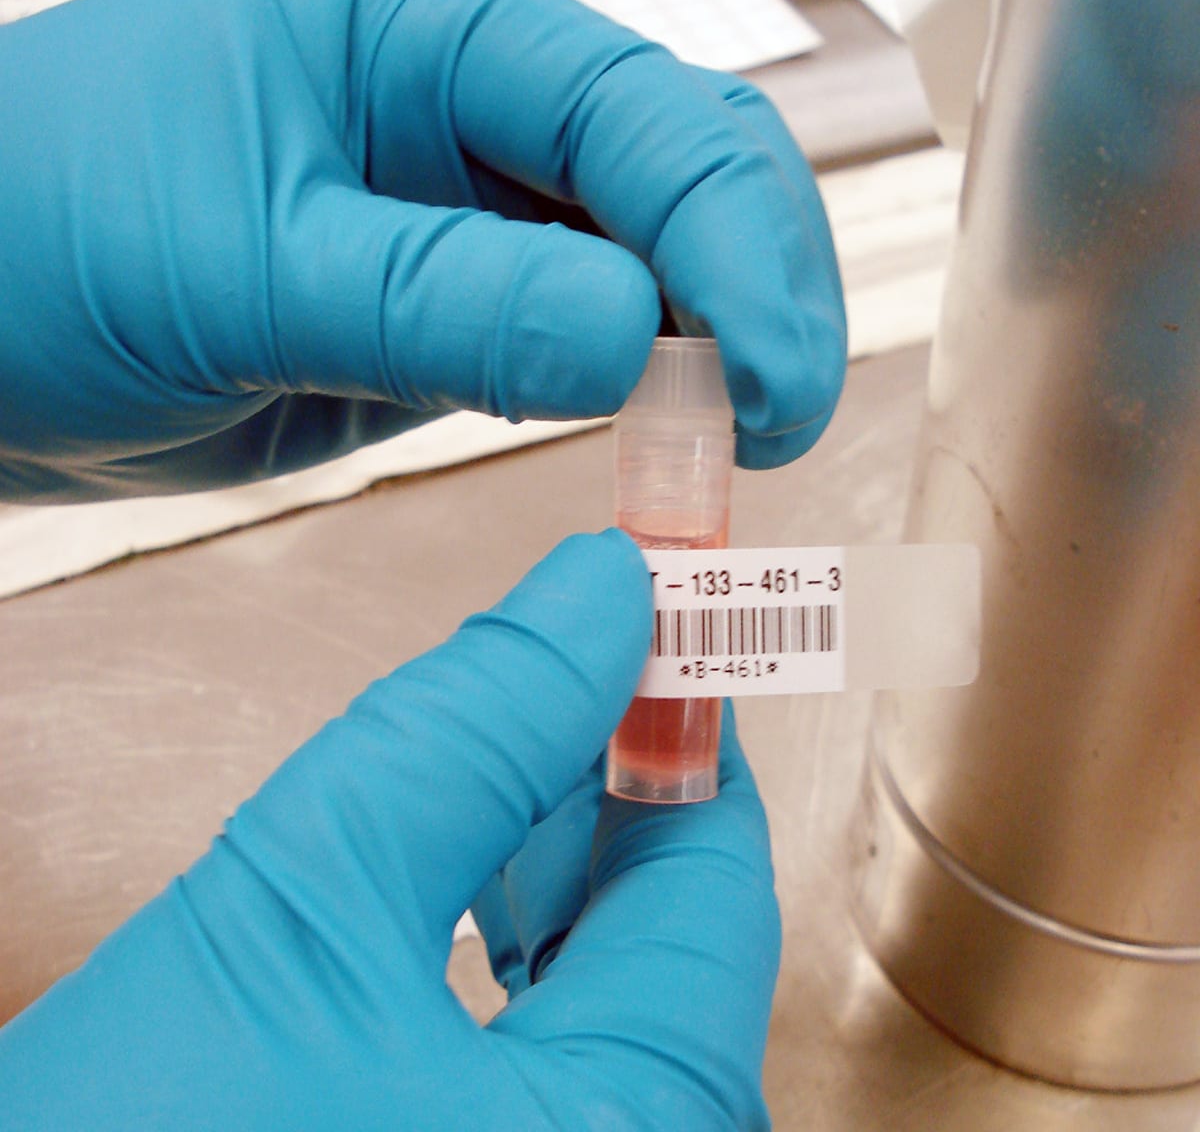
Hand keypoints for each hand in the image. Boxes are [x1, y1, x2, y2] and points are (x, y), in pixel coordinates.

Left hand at [0, 0, 844, 500]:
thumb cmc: (41, 249)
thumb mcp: (241, 272)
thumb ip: (444, 301)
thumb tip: (633, 338)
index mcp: (410, 28)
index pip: (629, 111)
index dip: (731, 239)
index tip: (778, 374)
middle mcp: (456, 103)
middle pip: (674, 166)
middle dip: (754, 286)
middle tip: (786, 418)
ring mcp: (464, 208)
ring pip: (647, 253)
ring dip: (714, 341)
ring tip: (744, 441)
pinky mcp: (457, 301)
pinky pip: (586, 330)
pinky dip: (644, 386)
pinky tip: (671, 435)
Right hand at [0, 531, 780, 1129]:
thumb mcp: (305, 900)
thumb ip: (481, 726)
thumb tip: (598, 593)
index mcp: (636, 1127)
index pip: (716, 868)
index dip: (675, 720)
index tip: (640, 621)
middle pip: (675, 932)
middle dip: (599, 796)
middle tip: (540, 694)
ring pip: (621, 990)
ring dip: (558, 870)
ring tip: (483, 798)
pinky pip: (567, 1057)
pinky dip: (527, 958)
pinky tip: (467, 912)